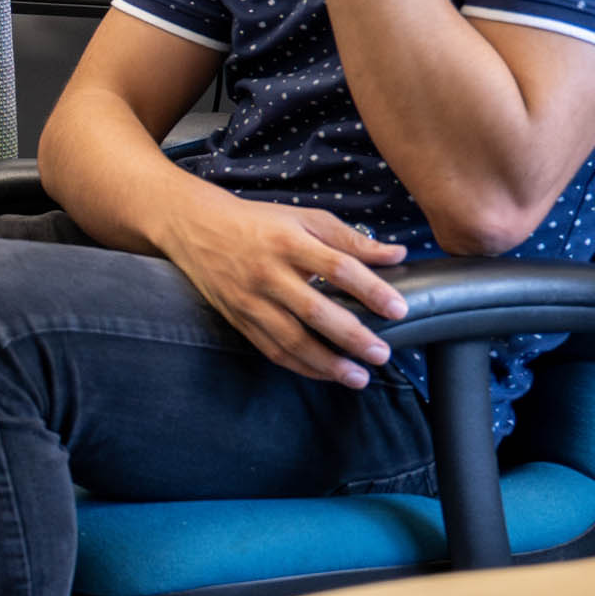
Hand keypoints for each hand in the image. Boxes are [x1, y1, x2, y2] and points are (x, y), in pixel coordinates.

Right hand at [155, 187, 409, 385]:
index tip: (399, 309)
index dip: (371, 290)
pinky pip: (271, 349)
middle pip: (315, 311)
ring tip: (359, 377)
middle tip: (382, 353)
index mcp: (289, 242)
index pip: (337, 268)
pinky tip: (325, 373)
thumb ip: (351, 239)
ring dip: (327, 363)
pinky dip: (300, 365)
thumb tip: (397, 255)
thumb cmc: (258, 222)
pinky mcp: (239, 318)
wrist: (196, 228)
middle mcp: (268, 273)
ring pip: (291, 339)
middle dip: (352, 336)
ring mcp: (250, 300)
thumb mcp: (305, 218)